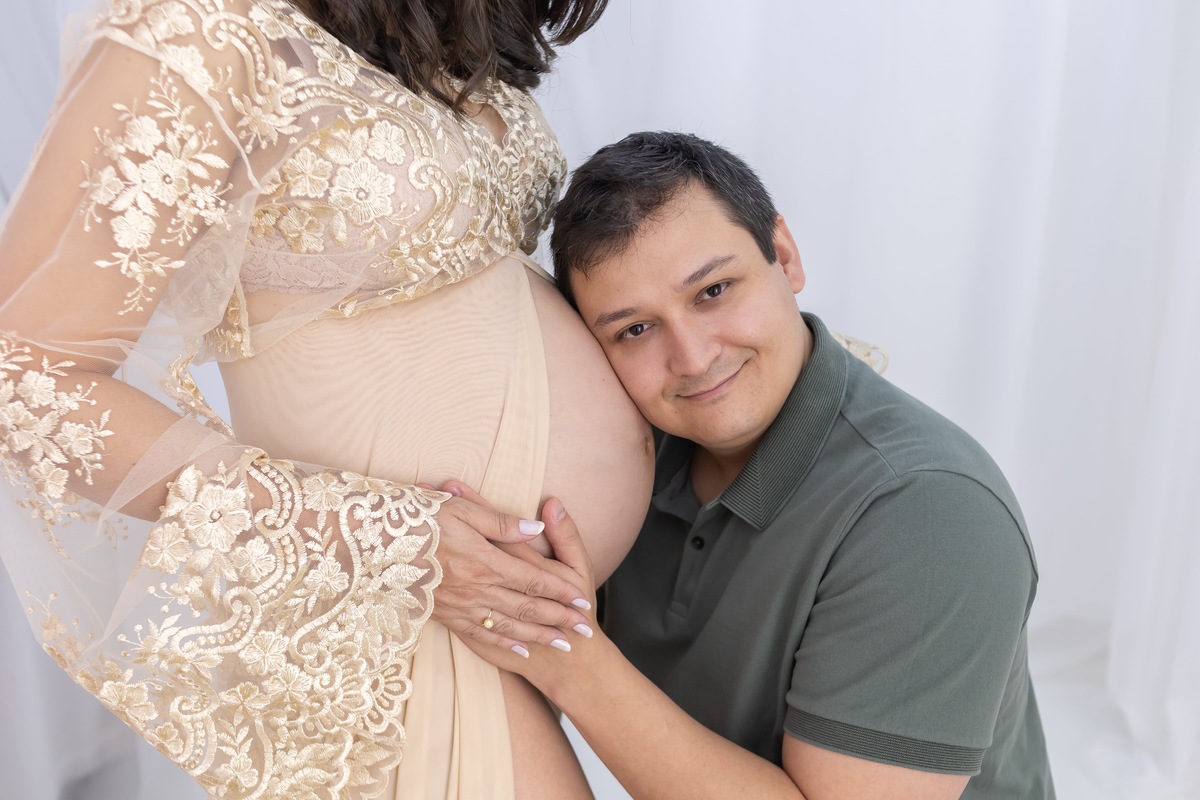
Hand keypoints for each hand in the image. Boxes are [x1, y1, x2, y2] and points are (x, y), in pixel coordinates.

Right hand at [430, 483, 593, 657]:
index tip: (583, 599)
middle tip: (585, 631)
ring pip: (508, 625)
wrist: (370, 545)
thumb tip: (536, 528)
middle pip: (527, 607)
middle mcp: (476, 588)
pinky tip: (520, 651)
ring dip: (539, 636)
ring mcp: (460, 606)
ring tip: (564, 644)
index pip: (533, 579)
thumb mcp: (461, 510)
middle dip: (559, 619)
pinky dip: (504, 644)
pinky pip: (480, 635)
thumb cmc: (417, 518)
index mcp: (484, 561)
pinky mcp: (445, 616)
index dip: (560, 591)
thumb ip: (500, 522)